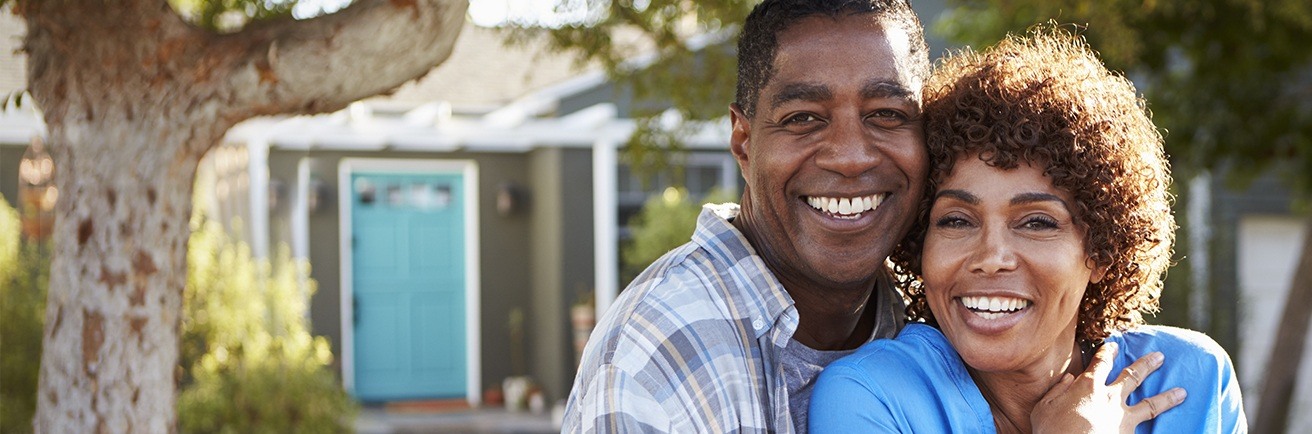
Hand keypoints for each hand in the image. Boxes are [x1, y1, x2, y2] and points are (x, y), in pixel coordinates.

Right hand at [1030, 341, 1187, 433]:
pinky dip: (1161, 429)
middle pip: (1133, 376)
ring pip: (1151, 404)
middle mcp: (1110, 398)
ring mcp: (1123, 418)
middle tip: (1160, 356)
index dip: (1107, 353)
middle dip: (1147, 364)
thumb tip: (1069, 379)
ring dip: (1167, 396)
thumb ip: (1057, 390)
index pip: (1100, 363)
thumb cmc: (1052, 430)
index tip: (1114, 346)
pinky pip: (1148, 430)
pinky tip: (1172, 430)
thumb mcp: (1043, 407)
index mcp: (1088, 386)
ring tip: (1183, 392)